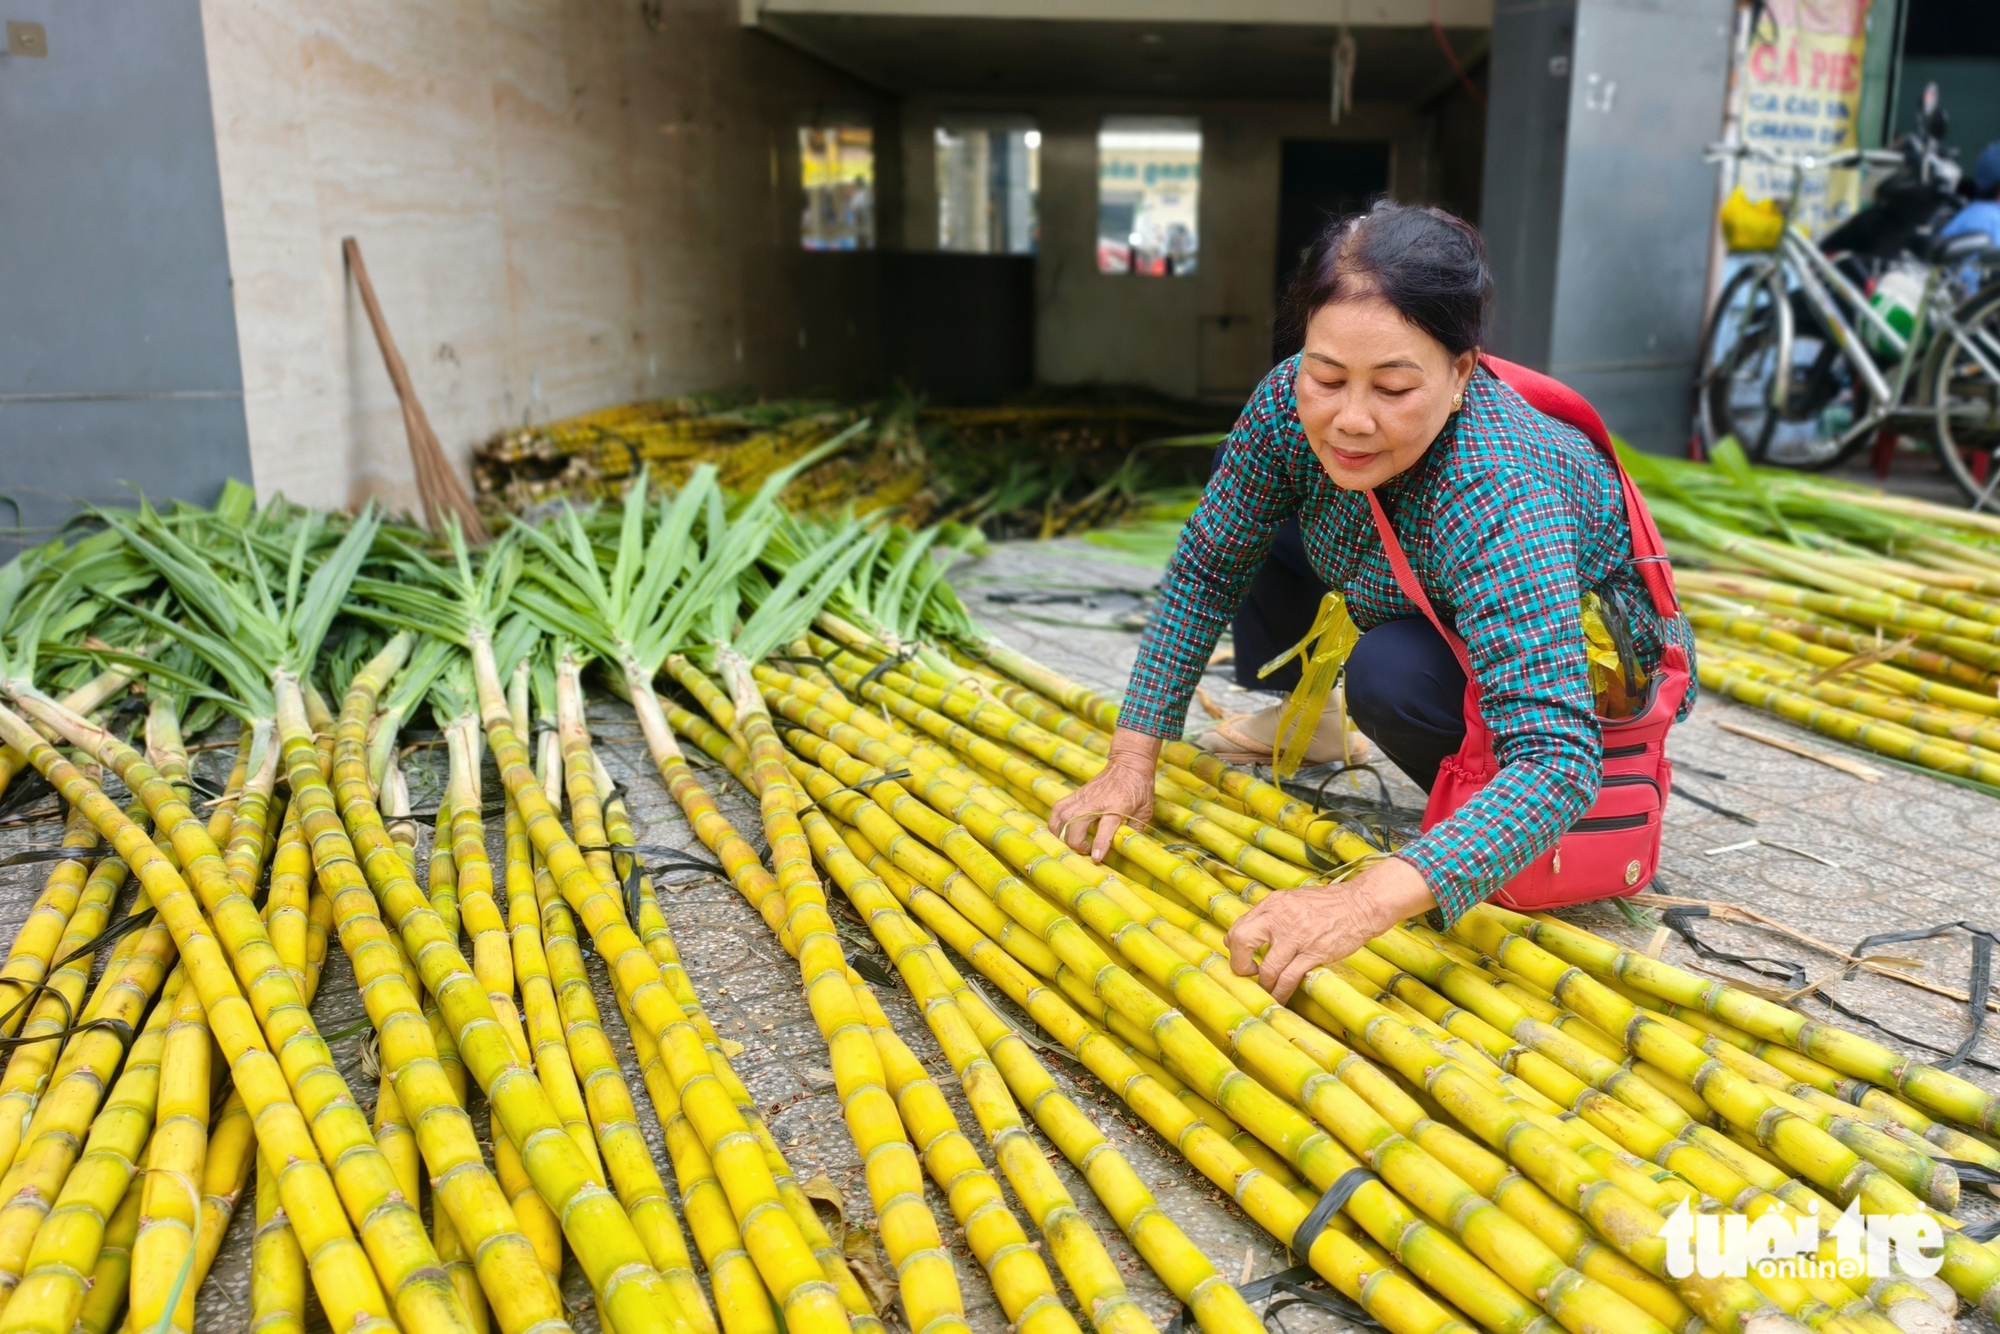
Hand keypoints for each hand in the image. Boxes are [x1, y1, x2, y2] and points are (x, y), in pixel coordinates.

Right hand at [1048, 728, 1161, 860]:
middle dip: (1075, 842)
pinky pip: (1059, 808)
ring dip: (1062, 833)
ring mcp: (1084, 796)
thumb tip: (1127, 848)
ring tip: (1070, 842)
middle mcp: (1097, 801)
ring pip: (1063, 816)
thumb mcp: (1145, 810)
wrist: (1128, 762)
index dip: (1100, 844)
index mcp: (1118, 805)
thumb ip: (1135, 829)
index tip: (1096, 857)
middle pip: (1076, 822)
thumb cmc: (1139, 787)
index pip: (1106, 827)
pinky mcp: (1077, 793)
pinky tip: (1060, 831)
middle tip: (1085, 850)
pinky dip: (1055, 821)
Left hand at [1224, 857, 1436, 1001]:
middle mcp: (1279, 917)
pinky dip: (1281, 992)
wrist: (1361, 904)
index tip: (1244, 959)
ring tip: (1268, 992)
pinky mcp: (1314, 953)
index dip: (1235, 948)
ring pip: (1267, 969)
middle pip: (1242, 942)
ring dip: (1264, 986)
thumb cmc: (1327, 905)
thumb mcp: (1292, 901)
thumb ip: (1271, 916)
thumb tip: (1247, 936)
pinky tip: (1281, 997)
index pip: (1239, 927)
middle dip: (1240, 965)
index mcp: (1272, 904)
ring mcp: (1296, 936)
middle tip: (1249, 976)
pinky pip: (1289, 978)